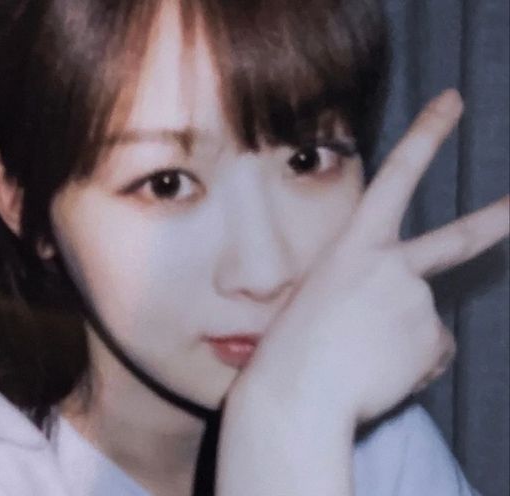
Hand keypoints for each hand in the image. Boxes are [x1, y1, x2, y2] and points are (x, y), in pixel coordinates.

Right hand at [234, 89, 509, 424]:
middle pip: (460, 240)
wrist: (296, 394)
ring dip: (403, 341)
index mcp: (353, 245)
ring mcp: (418, 301)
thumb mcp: (314, 299)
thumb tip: (410, 316)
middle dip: (497, 220)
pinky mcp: (434, 341)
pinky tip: (377, 374)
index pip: (395, 177)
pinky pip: (429, 354)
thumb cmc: (290, 347)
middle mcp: (394, 264)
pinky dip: (409, 365)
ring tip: (362, 360)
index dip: (426, 136)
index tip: (454, 103)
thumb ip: (362, 291)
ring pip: (426, 323)